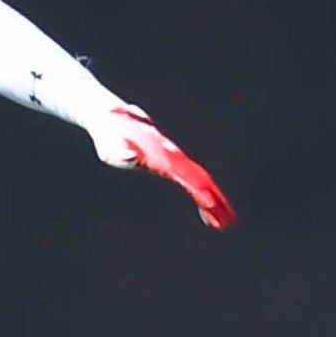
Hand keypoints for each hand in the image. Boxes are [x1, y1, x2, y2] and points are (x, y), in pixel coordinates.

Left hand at [83, 104, 235, 228]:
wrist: (109, 114)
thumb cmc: (107, 132)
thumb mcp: (107, 144)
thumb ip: (118, 152)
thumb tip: (131, 158)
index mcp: (160, 153)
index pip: (185, 174)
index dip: (197, 189)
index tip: (209, 204)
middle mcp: (171, 155)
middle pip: (199, 179)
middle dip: (214, 200)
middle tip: (228, 222)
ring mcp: (172, 157)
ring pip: (197, 180)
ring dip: (212, 201)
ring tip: (223, 222)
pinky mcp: (168, 161)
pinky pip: (189, 179)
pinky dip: (200, 194)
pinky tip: (206, 208)